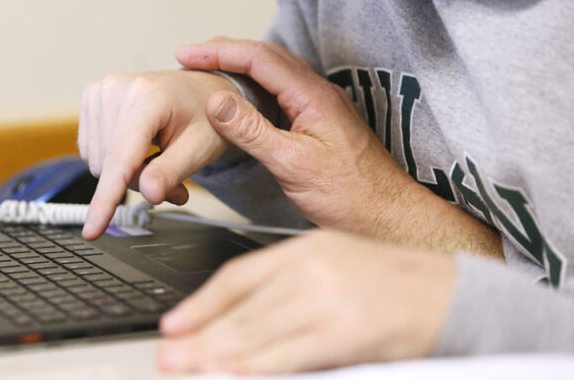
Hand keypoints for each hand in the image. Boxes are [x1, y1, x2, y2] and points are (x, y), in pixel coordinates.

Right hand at [78, 70, 238, 238]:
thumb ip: (172, 172)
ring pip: (98, 161)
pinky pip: (93, 150)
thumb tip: (149, 194)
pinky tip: (138, 150)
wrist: (203, 90)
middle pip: (109, 165)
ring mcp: (101, 91)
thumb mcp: (200, 149)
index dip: (107, 199)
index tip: (93, 229)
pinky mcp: (92, 99)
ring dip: (125, 172)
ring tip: (158, 161)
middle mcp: (117, 88)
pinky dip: (114, 160)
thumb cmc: (207, 116)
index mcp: (148, 97)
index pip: (121, 159)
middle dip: (137, 181)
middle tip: (171, 181)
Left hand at [158, 229, 455, 373]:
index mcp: (305, 249)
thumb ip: (289, 287)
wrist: (448, 292)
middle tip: (168, 354)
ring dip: (215, 355)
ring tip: (186, 367)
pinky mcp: (345, 331)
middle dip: (199, 335)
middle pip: (241, 308)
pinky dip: (255, 366)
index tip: (175, 323)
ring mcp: (327, 299)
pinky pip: (288, 355)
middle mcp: (310, 268)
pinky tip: (231, 373)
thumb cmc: (391, 282)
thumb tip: (242, 319)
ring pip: (257, 332)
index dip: (202, 302)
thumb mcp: (334, 264)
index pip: (239, 276)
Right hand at [177, 37, 414, 234]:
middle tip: (192, 55)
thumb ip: (252, 131)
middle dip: (226, 51)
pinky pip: (282, 90)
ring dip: (240, 64)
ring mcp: (322, 106)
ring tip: (209, 67)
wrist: (388, 216)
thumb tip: (216, 101)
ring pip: (275, 72)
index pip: (260, 59)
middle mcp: (320, 94)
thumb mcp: (292, 164)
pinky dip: (255, 84)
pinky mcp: (321, 121)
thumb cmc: (351, 195)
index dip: (220, 52)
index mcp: (314, 96)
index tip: (188, 54)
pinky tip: (243, 95)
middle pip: (267, 57)